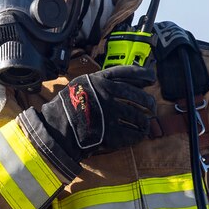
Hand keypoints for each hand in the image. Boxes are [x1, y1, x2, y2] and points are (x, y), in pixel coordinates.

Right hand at [38, 65, 155, 161]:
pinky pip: (132, 134)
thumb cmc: (64, 107)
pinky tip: (140, 135)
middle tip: (152, 107)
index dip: (142, 74)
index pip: (126, 73)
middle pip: (137, 96)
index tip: (151, 77)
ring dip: (144, 121)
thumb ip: (96, 82)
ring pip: (137, 116)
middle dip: (148, 102)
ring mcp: (111, 114)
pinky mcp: (112, 133)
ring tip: (146, 123)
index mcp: (100, 81)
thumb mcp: (78, 85)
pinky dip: (138, 135)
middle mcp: (108, 95)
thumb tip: (113, 82)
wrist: (56, 128)